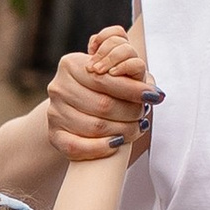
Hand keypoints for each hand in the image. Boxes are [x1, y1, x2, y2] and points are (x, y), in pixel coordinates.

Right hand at [46, 23, 158, 165]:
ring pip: (94, 127)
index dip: (133, 89)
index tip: (155, 96)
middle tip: (145, 114)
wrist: (72, 108)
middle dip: (131, 112)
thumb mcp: (109, 66)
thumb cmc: (100, 86)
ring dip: (122, 131)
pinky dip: (100, 148)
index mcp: (70, 64)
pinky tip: (117, 143)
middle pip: (103, 104)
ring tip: (137, 128)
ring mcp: (54, 112)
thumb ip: (125, 60)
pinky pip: (76, 147)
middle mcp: (58, 86)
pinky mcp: (54, 135)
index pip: (106, 79)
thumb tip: (146, 74)